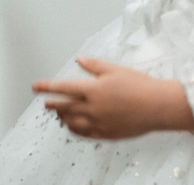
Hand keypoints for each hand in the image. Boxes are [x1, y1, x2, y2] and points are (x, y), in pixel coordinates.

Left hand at [35, 57, 193, 140]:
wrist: (158, 106)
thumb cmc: (139, 86)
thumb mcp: (114, 69)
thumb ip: (94, 66)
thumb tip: (79, 59)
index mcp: (93, 89)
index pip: (63, 87)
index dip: (47, 87)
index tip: (36, 87)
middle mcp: (93, 107)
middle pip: (65, 106)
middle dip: (53, 104)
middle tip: (45, 103)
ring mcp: (99, 122)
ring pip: (73, 122)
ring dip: (63, 117)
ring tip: (58, 113)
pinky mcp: (107, 133)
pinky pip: (84, 134)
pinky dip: (75, 130)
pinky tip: (71, 127)